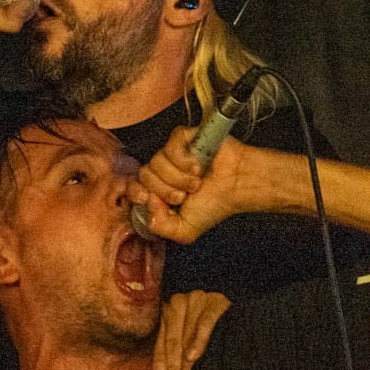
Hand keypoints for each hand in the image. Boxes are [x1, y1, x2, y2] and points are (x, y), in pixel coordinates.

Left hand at [129, 126, 252, 244]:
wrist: (237, 185)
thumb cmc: (214, 204)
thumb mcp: (184, 230)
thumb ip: (160, 228)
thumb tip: (149, 204)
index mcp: (158, 190)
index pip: (133, 188)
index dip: (141, 195)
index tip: (157, 201)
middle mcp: (162, 171)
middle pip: (144, 176)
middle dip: (166, 190)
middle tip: (184, 195)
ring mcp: (171, 153)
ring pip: (156, 163)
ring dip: (179, 178)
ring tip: (196, 182)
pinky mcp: (182, 138)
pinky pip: (170, 147)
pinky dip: (184, 161)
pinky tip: (197, 167)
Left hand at [154, 292, 230, 369]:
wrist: (230, 293)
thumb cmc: (209, 317)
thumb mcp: (189, 331)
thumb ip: (179, 349)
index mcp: (169, 312)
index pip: (163, 339)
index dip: (161, 358)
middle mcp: (178, 304)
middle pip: (173, 339)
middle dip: (172, 365)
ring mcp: (196, 301)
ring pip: (187, 333)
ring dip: (183, 358)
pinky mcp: (215, 302)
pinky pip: (205, 322)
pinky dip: (199, 339)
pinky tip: (193, 355)